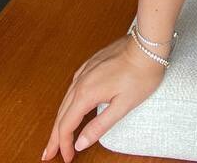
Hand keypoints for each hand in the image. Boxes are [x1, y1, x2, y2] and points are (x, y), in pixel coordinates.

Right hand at [41, 35, 165, 160]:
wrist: (148, 45)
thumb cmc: (141, 74)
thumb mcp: (123, 106)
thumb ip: (99, 126)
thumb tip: (80, 143)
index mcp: (86, 93)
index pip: (66, 125)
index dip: (64, 145)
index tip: (66, 159)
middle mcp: (81, 81)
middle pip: (61, 114)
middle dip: (54, 136)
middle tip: (48, 154)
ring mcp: (85, 70)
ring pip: (65, 100)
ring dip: (59, 120)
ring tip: (56, 136)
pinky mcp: (91, 64)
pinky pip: (72, 86)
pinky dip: (67, 103)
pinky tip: (69, 106)